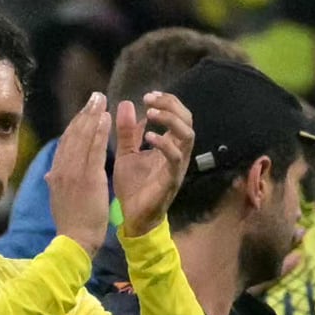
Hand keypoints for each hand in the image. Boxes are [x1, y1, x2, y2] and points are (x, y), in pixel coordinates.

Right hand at [47, 91, 112, 255]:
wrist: (75, 240)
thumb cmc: (71, 224)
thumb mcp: (59, 200)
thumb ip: (55, 183)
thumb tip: (48, 175)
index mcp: (55, 173)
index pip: (66, 142)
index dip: (76, 124)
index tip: (84, 111)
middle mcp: (62, 168)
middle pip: (73, 134)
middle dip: (84, 113)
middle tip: (94, 96)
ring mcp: (74, 171)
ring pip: (83, 137)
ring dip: (93, 116)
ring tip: (101, 100)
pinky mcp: (89, 176)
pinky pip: (95, 148)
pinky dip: (100, 131)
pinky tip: (107, 118)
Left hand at [113, 91, 194, 238]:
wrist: (132, 217)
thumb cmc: (133, 187)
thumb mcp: (126, 152)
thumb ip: (127, 130)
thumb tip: (126, 103)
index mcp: (169, 146)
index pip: (178, 116)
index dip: (167, 102)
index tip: (148, 96)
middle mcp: (178, 154)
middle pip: (188, 121)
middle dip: (171, 106)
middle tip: (150, 100)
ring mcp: (176, 166)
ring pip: (187, 136)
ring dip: (170, 121)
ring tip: (151, 115)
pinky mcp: (171, 180)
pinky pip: (175, 158)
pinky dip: (163, 143)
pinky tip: (148, 136)